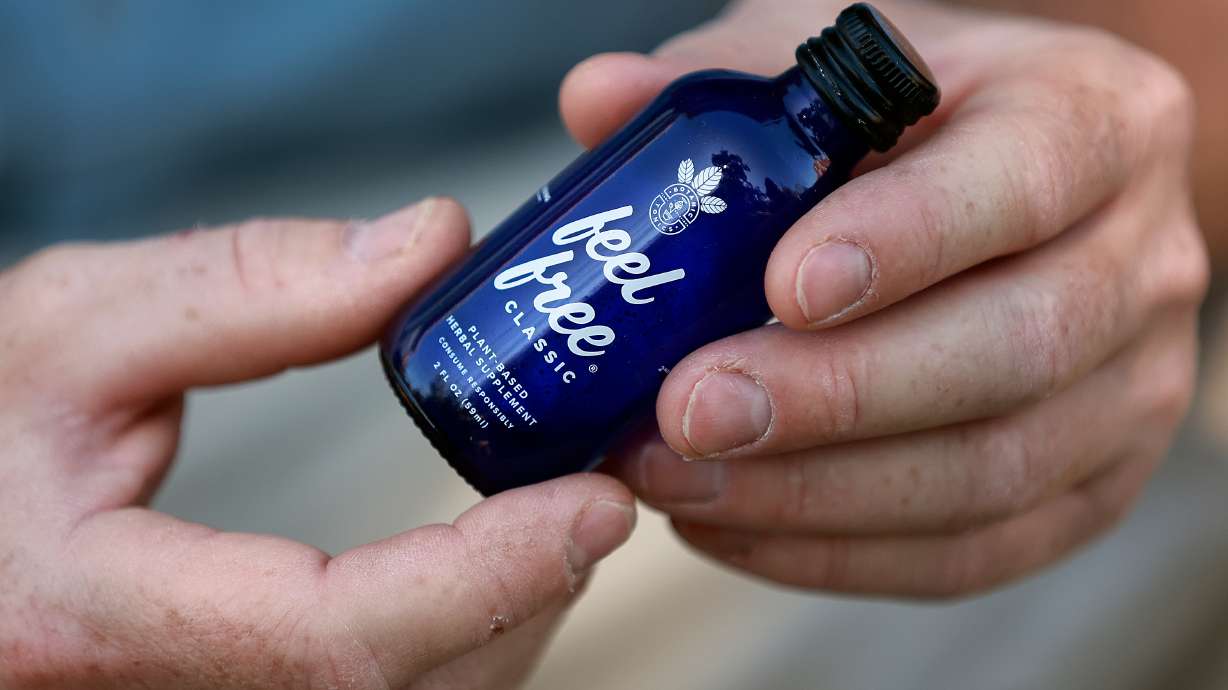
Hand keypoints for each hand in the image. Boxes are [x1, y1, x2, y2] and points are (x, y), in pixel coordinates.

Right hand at [0, 199, 635, 688]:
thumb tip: (429, 245)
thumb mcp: (72, 329)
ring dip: (506, 626)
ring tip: (544, 521)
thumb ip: (247, 287)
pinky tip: (477, 576)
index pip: (336, 635)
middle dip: (524, 597)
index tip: (596, 502)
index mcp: (93, 619)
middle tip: (588, 490)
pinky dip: (458, 649)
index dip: (489, 575)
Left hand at [562, 0, 1206, 596]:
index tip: (783, 288)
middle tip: (694, 410)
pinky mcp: (1090, 484)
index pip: (1021, 181)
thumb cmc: (912, 126)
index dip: (907, 239)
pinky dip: (839, 553)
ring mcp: (1129, 387)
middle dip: (838, 396)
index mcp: (1093, 121)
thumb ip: (727, 85)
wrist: (1004, 200)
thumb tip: (597, 100)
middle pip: (1013, 348)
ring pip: (991, 472)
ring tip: (680, 478)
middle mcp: (1139, 261)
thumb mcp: (831, 70)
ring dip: (817, 492)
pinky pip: (973, 551)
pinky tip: (730, 525)